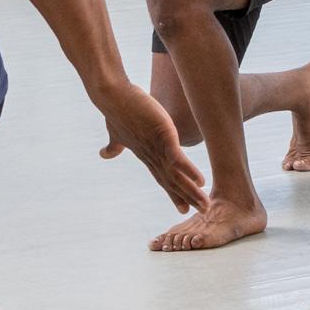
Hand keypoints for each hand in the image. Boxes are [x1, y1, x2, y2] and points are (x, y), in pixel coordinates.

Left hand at [95, 78, 209, 214]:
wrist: (111, 97)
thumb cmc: (115, 112)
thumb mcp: (117, 133)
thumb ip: (114, 145)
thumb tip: (104, 154)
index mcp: (146, 156)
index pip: (162, 178)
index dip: (173, 194)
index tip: (183, 208)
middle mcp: (152, 156)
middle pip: (172, 182)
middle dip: (188, 197)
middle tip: (202, 212)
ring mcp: (156, 148)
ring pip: (176, 175)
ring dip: (191, 191)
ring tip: (205, 204)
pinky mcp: (162, 136)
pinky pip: (177, 158)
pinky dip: (188, 170)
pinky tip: (200, 180)